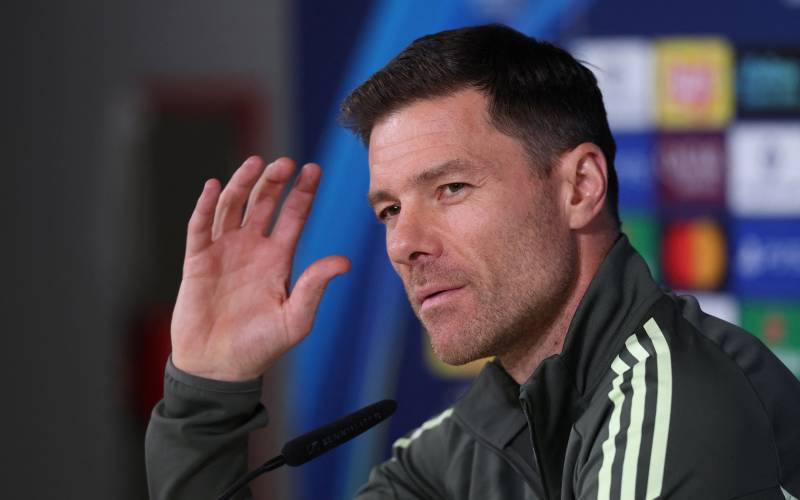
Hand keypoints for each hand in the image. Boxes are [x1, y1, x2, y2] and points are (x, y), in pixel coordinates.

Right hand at [170, 156, 350, 380]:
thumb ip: (315, 286)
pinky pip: (200, 228)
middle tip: (285, 162)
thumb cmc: (259, 348)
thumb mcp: (295, 319)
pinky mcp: (197, 262)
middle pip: (264, 204)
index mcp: (278, 260)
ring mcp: (223, 252)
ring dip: (243, 185)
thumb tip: (345, 261)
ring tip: (255, 163)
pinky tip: (213, 187)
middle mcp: (252, 249)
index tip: (313, 169)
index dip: (302, 193)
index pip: (293, 217)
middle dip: (274, 181)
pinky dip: (204, 206)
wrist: (219, 369)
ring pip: (233, 207)